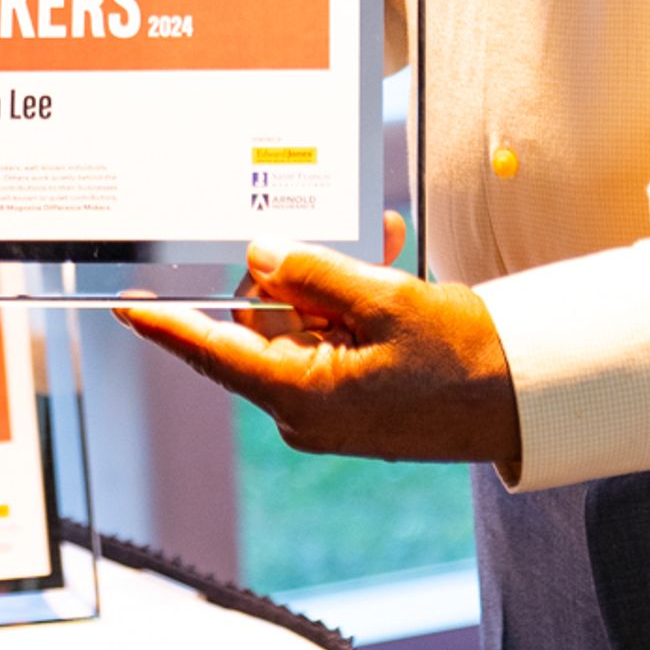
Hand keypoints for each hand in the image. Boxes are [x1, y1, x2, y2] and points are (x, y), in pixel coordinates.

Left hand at [117, 221, 520, 468]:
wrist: (524, 398)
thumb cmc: (462, 360)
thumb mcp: (384, 300)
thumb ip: (314, 274)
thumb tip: (258, 254)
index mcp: (300, 396)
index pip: (213, 352)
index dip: (167, 326)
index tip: (125, 307)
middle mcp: (304, 409)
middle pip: (263, 322)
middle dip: (296, 274)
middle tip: (345, 240)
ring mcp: (328, 407)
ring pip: (304, 323)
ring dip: (334, 283)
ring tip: (384, 248)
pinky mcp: (352, 399)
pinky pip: (332, 338)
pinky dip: (352, 305)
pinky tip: (388, 267)